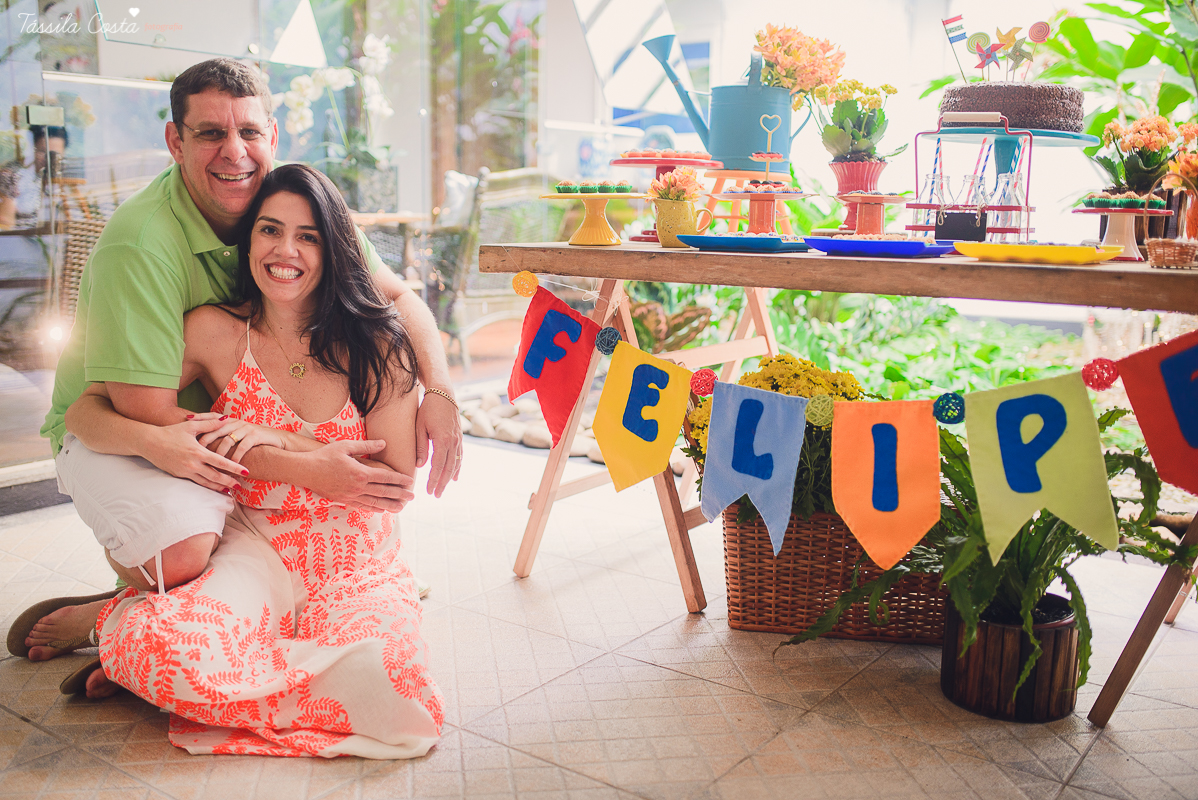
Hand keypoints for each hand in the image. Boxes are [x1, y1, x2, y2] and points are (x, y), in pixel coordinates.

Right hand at [142, 417, 246, 492]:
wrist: (149, 443)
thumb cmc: (171, 432)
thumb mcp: (191, 426)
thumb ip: (210, 424)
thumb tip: (226, 419)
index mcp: (198, 452)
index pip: (220, 462)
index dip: (234, 468)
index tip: (246, 471)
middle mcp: (192, 464)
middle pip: (215, 476)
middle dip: (229, 481)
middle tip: (241, 485)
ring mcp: (185, 471)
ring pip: (206, 483)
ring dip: (219, 487)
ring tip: (230, 489)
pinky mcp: (179, 475)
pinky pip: (196, 482)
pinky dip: (207, 486)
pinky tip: (214, 487)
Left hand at [198, 419, 287, 461]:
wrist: (280, 439)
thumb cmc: (257, 439)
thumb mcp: (240, 433)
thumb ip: (225, 433)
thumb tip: (206, 438)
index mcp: (232, 420)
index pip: (213, 416)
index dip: (200, 417)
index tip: (187, 420)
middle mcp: (238, 422)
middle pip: (217, 428)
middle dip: (205, 438)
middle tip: (195, 449)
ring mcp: (247, 428)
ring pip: (228, 438)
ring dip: (220, 451)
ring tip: (212, 462)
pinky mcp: (256, 436)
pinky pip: (242, 446)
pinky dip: (236, 456)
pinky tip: (232, 465)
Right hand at [302, 439, 416, 511]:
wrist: (305, 471)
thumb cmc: (325, 455)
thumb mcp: (346, 446)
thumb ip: (366, 445)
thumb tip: (383, 443)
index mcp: (360, 473)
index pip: (385, 477)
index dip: (399, 479)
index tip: (410, 481)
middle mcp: (357, 487)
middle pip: (384, 492)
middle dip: (400, 495)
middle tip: (412, 497)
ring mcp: (350, 496)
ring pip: (375, 502)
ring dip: (390, 505)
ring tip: (401, 508)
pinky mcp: (343, 500)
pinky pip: (362, 506)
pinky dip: (374, 508)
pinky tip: (381, 509)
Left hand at [415, 390, 462, 497]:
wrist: (443, 393)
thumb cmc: (428, 408)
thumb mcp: (420, 427)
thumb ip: (421, 447)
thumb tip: (419, 465)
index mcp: (442, 441)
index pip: (437, 466)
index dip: (434, 480)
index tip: (429, 491)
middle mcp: (453, 442)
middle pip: (448, 468)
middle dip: (442, 483)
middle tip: (436, 495)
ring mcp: (458, 440)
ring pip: (455, 464)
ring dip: (449, 478)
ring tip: (443, 488)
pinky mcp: (459, 437)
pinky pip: (460, 456)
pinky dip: (457, 467)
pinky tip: (455, 476)